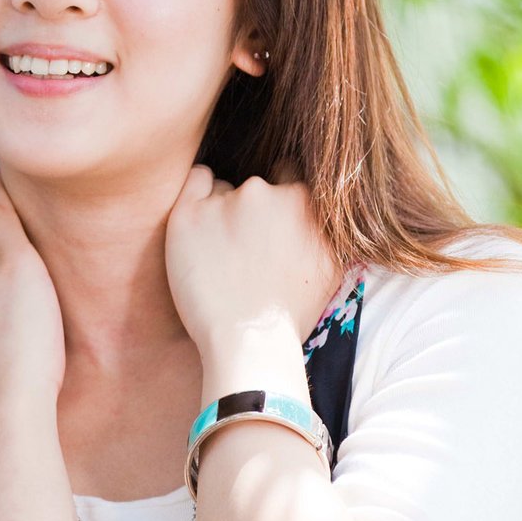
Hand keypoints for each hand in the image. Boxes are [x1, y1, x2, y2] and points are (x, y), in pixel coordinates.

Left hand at [163, 162, 343, 367]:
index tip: (271, 227)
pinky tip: (200, 228)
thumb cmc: (291, 315)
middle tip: (245, 252)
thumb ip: (328, 227)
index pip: (289, 178)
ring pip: (223, 190)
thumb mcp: (332, 266)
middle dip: (252, 212)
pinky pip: (195, 181)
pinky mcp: (189, 214)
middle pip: (256, 188)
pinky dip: (197, 198)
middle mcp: (267, 192)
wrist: (251, 342)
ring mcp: (227, 201)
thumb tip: (326, 210)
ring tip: (221, 256)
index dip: (280, 203)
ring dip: (222, 211)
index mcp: (305, 201)